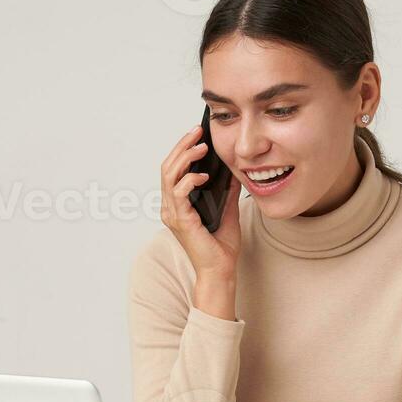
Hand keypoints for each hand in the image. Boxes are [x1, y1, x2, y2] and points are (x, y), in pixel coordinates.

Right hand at [159, 125, 241, 279]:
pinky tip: (204, 175)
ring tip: (200, 146)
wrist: (221, 270)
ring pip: (169, 175)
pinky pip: (178, 192)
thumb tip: (234, 170)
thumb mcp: (228, 209)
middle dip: (182, 145)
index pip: (173, 169)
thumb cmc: (221, 246)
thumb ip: (228, 190)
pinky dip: (190, 180)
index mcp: (178, 204)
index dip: (182, 149)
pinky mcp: (181, 220)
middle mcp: (170, 207)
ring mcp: (172, 214)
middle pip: (167, 167)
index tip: (197, 134)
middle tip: (197, 130)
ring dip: (184, 157)